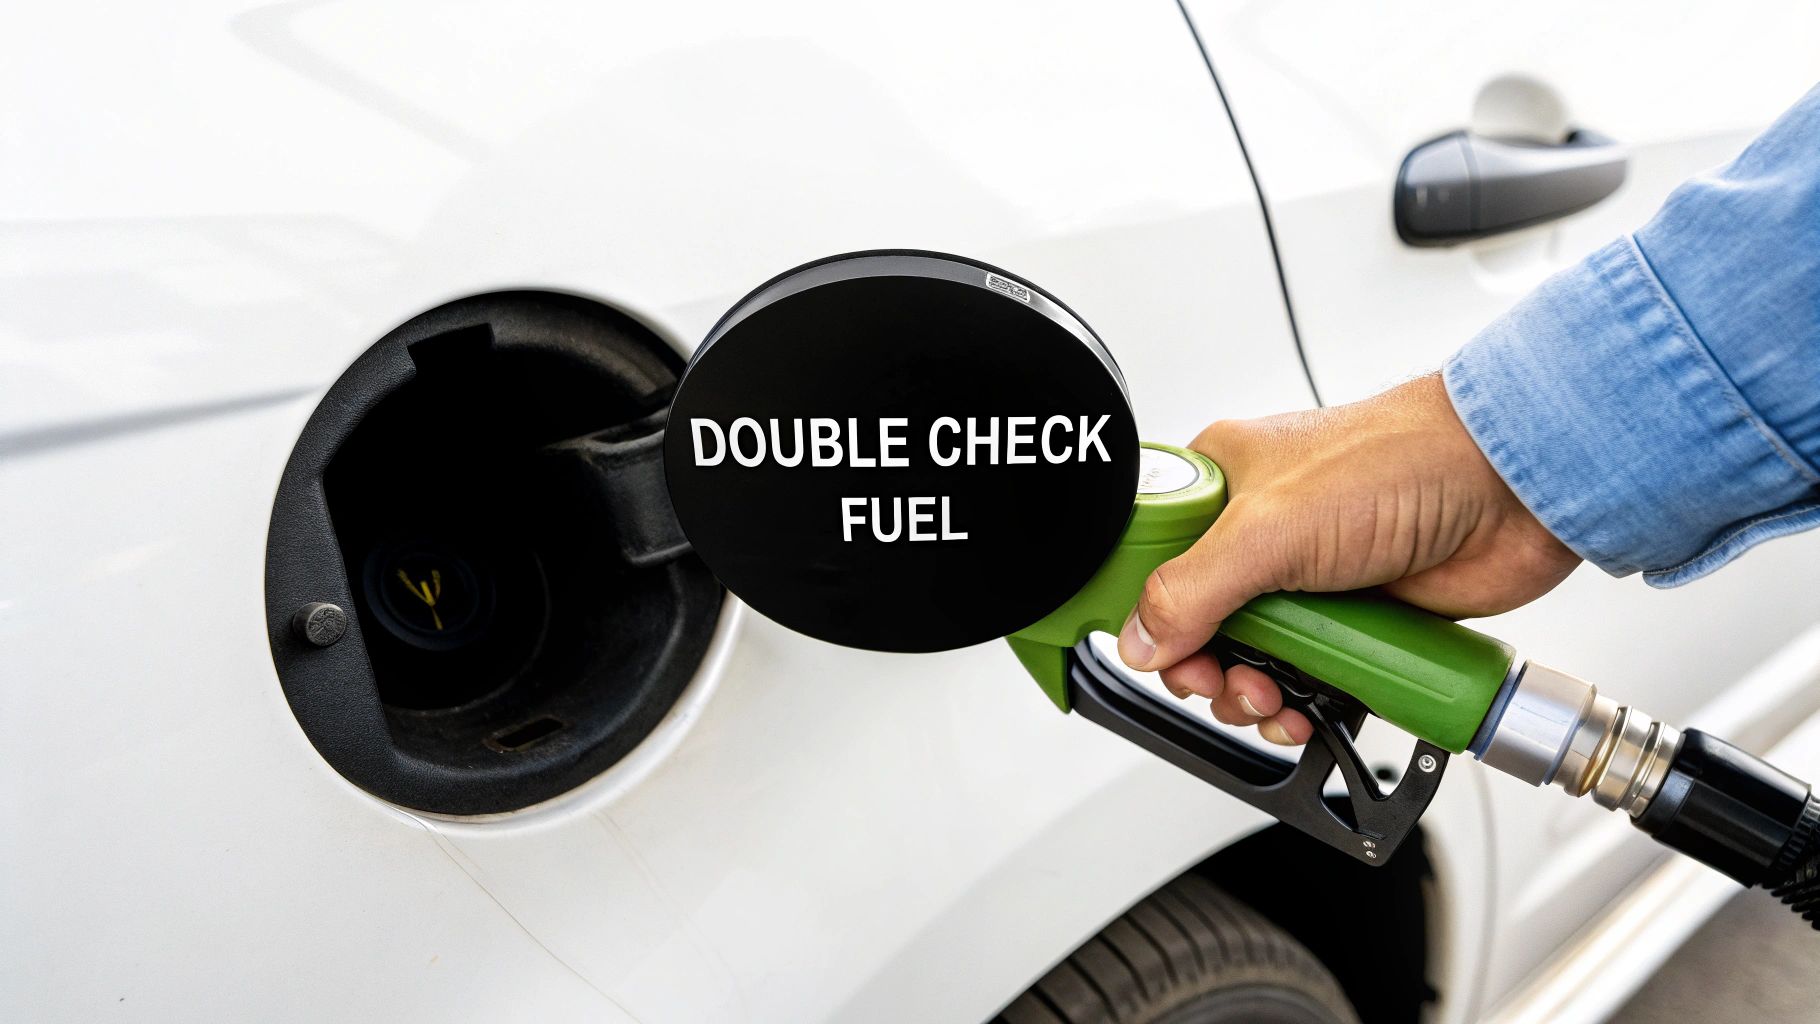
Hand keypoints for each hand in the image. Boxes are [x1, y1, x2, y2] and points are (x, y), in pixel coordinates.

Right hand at [1118, 373, 1579, 744]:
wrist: (1511, 491)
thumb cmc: (1404, 461)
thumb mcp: (1271, 527)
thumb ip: (1193, 589)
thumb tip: (1140, 639)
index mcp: (1224, 481)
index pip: (1149, 552)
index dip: (1140, 605)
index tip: (1147, 646)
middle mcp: (1261, 530)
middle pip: (1194, 622)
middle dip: (1203, 666)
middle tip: (1221, 678)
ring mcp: (1307, 578)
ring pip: (1248, 660)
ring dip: (1251, 694)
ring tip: (1273, 696)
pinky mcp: (1351, 619)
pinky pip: (1305, 679)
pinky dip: (1300, 705)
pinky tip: (1305, 707)